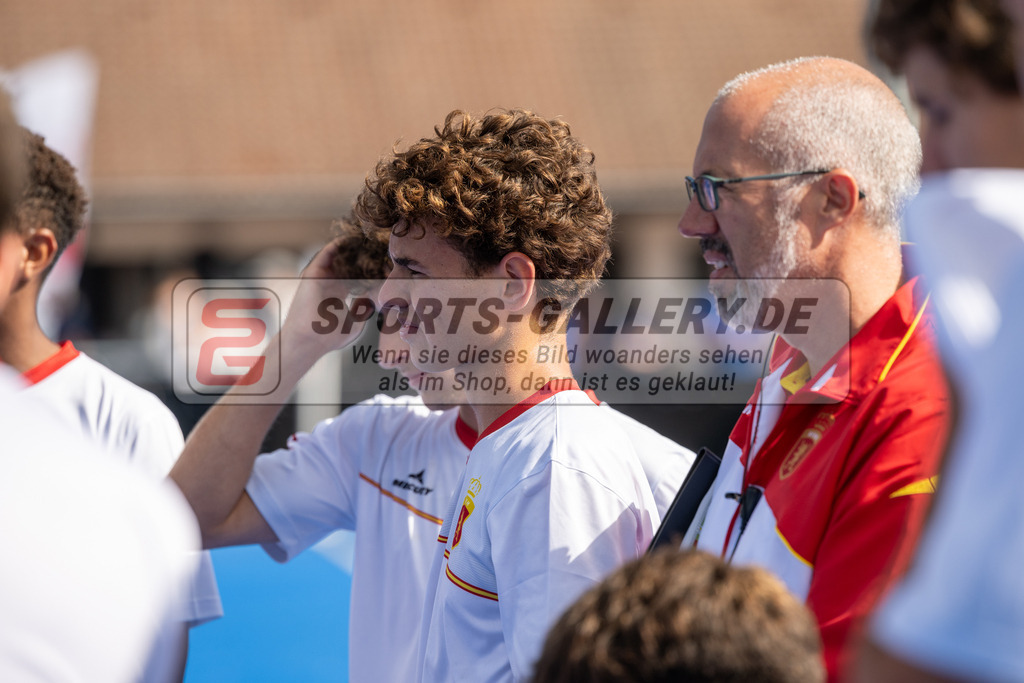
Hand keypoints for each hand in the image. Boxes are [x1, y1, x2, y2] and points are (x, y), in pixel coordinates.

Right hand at [280, 237, 376, 359]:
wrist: (308, 340)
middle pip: (349, 262)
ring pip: (339, 254)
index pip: (357, 276)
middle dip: (365, 255)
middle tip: (382, 247)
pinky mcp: (314, 272)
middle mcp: (329, 282)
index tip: (388, 266)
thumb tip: (379, 298)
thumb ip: (366, 309)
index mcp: (338, 293)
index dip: (373, 270)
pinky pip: (328, 252)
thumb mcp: (356, 322)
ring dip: (354, 246)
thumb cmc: (329, 338)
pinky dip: (341, 244)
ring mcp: (321, 276)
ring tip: (371, 239)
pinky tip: (355, 240)